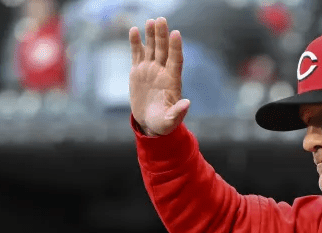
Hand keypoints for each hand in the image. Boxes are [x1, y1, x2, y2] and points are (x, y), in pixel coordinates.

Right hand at [129, 17, 189, 136]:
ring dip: (151, 35)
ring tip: (150, 21)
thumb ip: (178, 112)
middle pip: (164, 50)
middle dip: (163, 35)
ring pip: (152, 48)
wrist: (149, 122)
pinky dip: (136, 42)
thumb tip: (187, 103)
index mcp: (173, 81)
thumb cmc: (162, 123)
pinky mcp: (138, 71)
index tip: (176, 33)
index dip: (176, 47)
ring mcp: (151, 69)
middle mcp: (163, 71)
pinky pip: (137, 53)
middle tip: (161, 20)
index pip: (176, 60)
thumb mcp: (170, 121)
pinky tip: (134, 30)